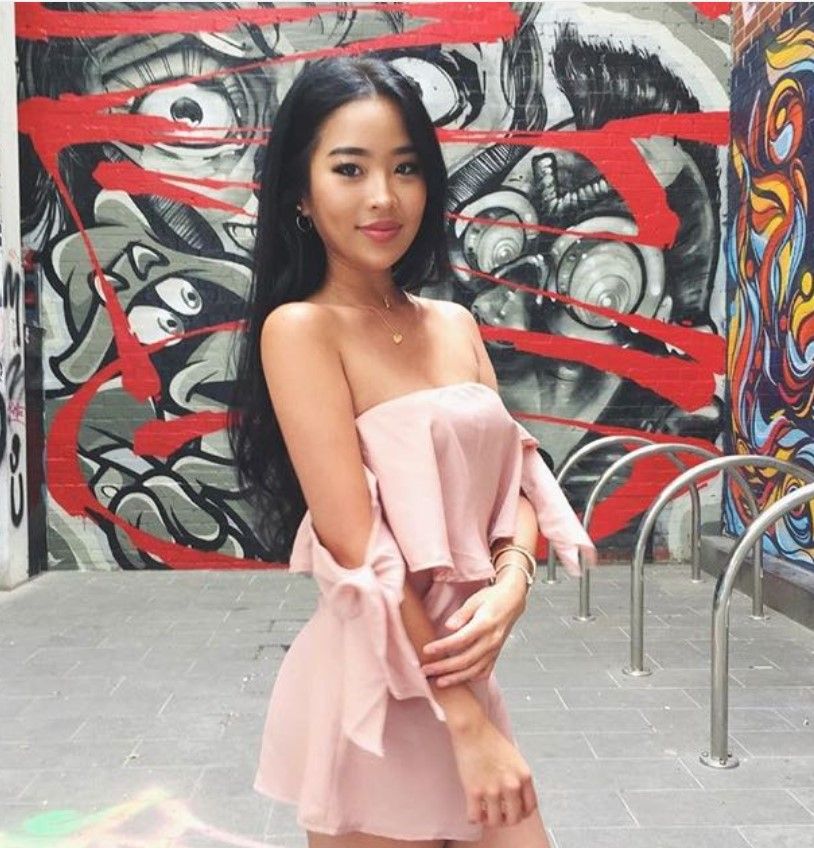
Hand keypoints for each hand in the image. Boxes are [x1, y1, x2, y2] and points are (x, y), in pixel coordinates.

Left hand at [420, 572, 526, 686]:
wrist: (513, 601)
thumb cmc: (493, 598)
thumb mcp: (475, 600)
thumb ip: (461, 614)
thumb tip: (449, 626)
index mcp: (485, 625)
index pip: (460, 640)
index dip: (442, 647)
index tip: (426, 650)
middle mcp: (491, 641)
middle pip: (465, 659)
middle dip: (444, 667)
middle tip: (426, 670)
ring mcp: (495, 650)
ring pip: (474, 670)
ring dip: (455, 678)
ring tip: (439, 682)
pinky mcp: (496, 654)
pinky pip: (484, 671)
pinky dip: (471, 678)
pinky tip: (459, 681)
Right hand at [449, 711, 537, 826]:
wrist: (472, 728)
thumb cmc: (491, 739)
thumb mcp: (515, 758)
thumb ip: (518, 778)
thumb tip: (515, 798)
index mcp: (524, 776)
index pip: (530, 808)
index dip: (521, 813)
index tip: (512, 811)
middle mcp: (512, 785)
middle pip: (514, 819)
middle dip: (505, 819)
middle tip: (497, 814)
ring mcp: (493, 790)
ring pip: (494, 822)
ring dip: (489, 820)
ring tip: (484, 812)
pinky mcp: (474, 791)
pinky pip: (475, 817)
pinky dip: (473, 817)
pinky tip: (472, 809)